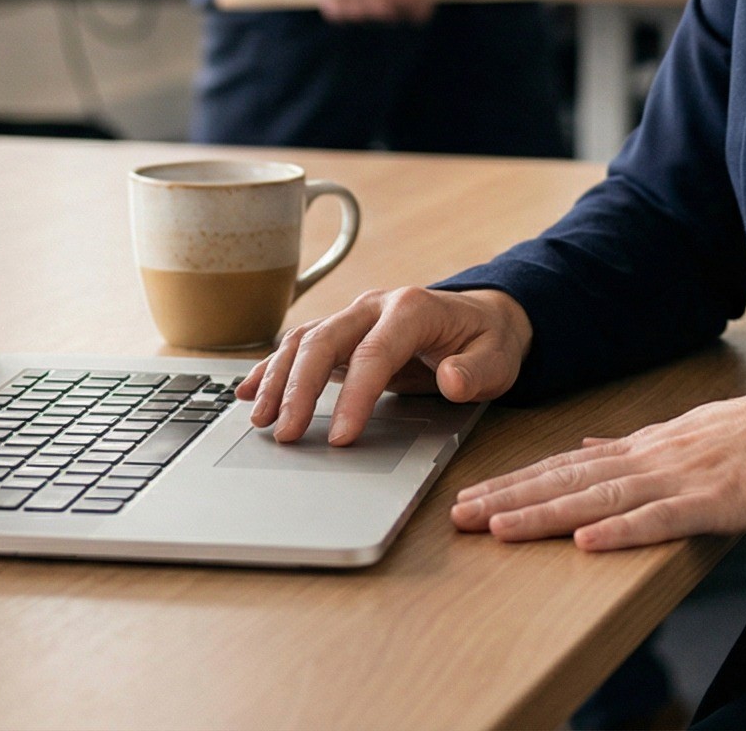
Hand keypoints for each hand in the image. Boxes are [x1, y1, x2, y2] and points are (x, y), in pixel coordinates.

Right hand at [235, 286, 532, 444]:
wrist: (483, 318)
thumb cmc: (488, 342)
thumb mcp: (497, 359)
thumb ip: (475, 371)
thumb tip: (449, 379)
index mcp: (412, 309)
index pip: (375, 352)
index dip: (354, 396)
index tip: (339, 438)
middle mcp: (375, 306)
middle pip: (326, 340)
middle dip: (300, 388)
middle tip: (285, 434)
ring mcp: (355, 317)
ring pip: (304, 340)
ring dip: (278, 378)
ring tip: (260, 419)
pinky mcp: (344, 333)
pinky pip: (300, 345)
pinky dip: (273, 368)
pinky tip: (249, 391)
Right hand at [314, 0, 468, 21]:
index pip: (419, 15)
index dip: (415, 1)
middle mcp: (383, 8)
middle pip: (394, 17)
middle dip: (392, 2)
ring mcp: (357, 11)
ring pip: (369, 18)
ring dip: (368, 4)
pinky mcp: (335, 9)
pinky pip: (344, 16)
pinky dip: (345, 4)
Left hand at [448, 370, 745, 551]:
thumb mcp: (686, 434)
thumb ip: (634, 444)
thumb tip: (587, 443)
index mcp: (645, 447)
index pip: (566, 465)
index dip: (515, 482)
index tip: (470, 496)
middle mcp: (652, 458)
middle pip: (568, 480)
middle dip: (509, 499)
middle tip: (458, 515)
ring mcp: (682, 478)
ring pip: (600, 497)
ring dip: (545, 514)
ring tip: (498, 528)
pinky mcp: (716, 502)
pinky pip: (662, 519)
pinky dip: (622, 530)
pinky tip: (587, 540)